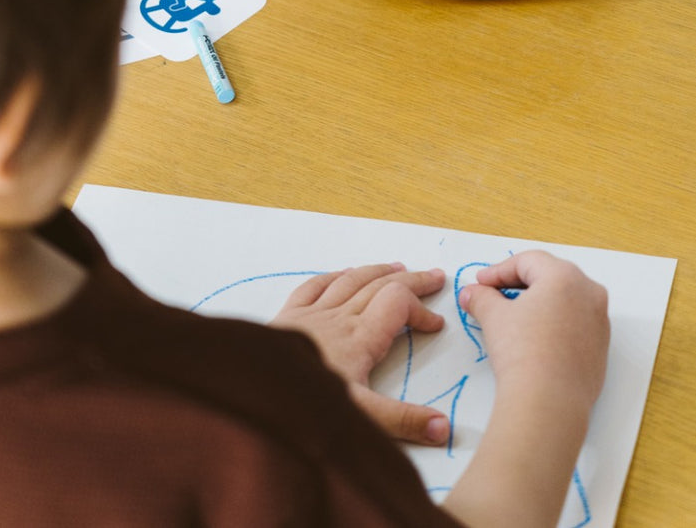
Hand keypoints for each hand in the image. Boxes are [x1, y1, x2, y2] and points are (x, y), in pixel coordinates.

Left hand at [271, 263, 450, 445]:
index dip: (421, 310)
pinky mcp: (287, 318)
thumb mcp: (360, 418)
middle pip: (381, 286)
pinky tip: (341, 273)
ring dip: (377, 272)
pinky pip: (314, 286)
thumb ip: (402, 421)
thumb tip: (444, 429)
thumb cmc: (303, 405)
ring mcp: (311, 315)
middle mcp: (339, 319)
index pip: (399, 305)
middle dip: (411, 281)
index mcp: (360, 338)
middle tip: (435, 277)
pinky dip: (333, 276)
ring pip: (350, 281)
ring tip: (397, 267)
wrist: (251, 392)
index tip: (436, 326)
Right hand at [443, 253, 609, 527]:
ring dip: (539, 302)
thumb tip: (471, 293)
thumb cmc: (522, 351)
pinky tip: (536, 338)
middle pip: (550, 276)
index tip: (480, 283)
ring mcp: (599, 320)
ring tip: (514, 314)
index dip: (499, 270)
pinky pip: (576, 323)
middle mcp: (589, 292)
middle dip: (520, 282)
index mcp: (565, 276)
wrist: (549, 403)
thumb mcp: (494, 317)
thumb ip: (482, 298)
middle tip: (495, 292)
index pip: (528, 261)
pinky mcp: (601, 347)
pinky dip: (555, 323)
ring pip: (566, 299)